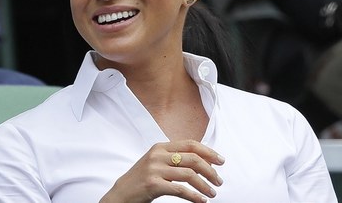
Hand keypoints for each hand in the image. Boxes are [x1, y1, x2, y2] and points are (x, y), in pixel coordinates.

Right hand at [99, 141, 224, 202]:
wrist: (120, 194)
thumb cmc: (141, 180)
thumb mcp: (156, 163)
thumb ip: (175, 158)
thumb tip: (204, 162)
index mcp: (160, 147)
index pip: (190, 144)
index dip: (209, 152)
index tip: (221, 161)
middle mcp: (157, 155)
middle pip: (193, 158)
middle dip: (210, 170)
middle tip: (219, 181)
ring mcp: (154, 169)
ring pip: (189, 174)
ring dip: (205, 185)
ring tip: (212, 193)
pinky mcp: (153, 184)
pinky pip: (180, 190)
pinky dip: (194, 196)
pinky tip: (201, 201)